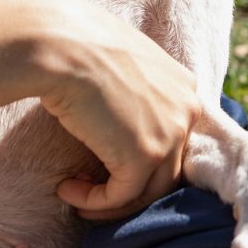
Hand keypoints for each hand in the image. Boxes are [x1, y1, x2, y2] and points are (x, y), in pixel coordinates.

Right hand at [30, 0, 199, 219]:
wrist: (61, 45)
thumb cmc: (77, 46)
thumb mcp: (120, 65)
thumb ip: (133, 92)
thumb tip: (116, 120)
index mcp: (183, 86)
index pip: (172, 138)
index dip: (139, 156)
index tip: (104, 159)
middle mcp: (187, 111)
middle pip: (166, 169)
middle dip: (129, 185)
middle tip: (91, 187)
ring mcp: (171, 135)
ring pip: (148, 190)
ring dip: (110, 200)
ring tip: (75, 192)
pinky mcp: (145, 157)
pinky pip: (121, 196)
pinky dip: (93, 202)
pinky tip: (66, 189)